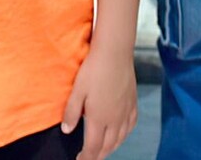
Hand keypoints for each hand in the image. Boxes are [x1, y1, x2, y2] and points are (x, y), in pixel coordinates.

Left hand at [62, 42, 137, 159]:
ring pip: (120, 138)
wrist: (115, 51)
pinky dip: (124, 134)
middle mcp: (115, 119)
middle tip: (89, 157)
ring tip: (102, 149)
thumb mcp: (77, 90)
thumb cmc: (94, 68)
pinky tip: (120, 132)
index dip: (86, 158)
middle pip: (108, 146)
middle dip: (98, 155)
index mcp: (99, 118)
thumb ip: (71, 112)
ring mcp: (126, 111)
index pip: (93, 147)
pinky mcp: (133, 102)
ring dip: (111, 147)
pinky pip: (131, 125)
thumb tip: (66, 130)